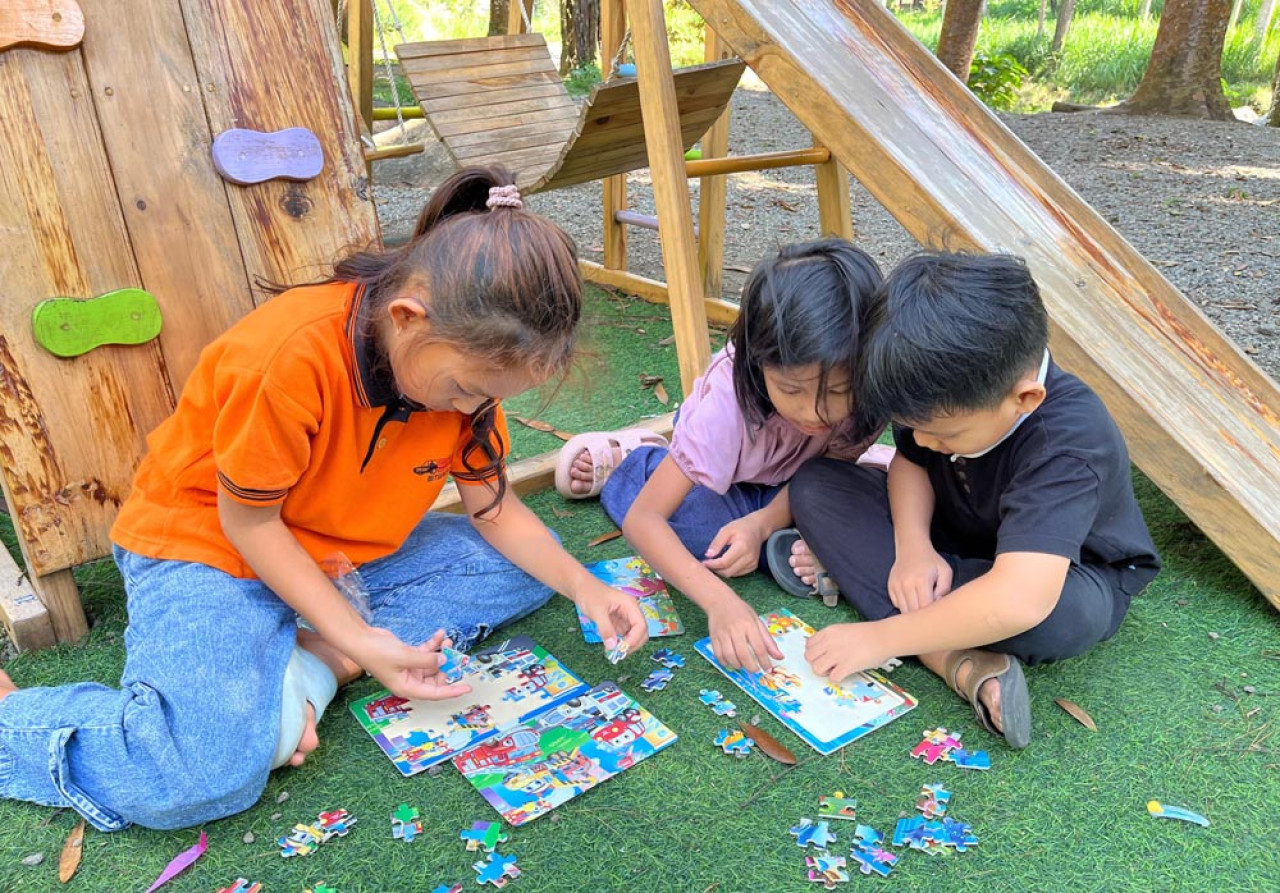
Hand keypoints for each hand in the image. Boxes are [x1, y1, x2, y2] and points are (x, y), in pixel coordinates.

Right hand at [347, 627, 471, 700]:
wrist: (361, 640)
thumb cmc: (378, 654)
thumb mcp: (405, 657)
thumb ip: (426, 660)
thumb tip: (443, 660)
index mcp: (408, 688)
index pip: (435, 693)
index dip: (452, 691)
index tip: (467, 688)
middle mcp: (410, 680)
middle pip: (436, 678)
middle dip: (447, 667)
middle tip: (457, 655)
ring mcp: (410, 668)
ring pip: (432, 663)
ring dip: (441, 652)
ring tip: (448, 640)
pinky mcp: (408, 656)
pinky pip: (426, 652)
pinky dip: (433, 644)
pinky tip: (440, 634)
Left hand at [577, 580, 649, 658]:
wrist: (580, 588)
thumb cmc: (590, 594)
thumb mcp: (597, 611)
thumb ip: (606, 629)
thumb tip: (612, 647)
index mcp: (630, 605)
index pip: (640, 625)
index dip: (634, 639)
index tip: (622, 649)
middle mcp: (631, 612)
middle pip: (641, 632)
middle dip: (633, 644)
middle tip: (619, 654)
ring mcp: (625, 618)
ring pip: (634, 636)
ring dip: (627, 646)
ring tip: (614, 653)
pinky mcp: (619, 623)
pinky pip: (624, 636)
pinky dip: (620, 643)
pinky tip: (611, 647)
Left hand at [702, 517, 765, 577]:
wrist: (757, 528)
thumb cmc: (740, 527)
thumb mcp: (726, 530)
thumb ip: (717, 543)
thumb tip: (708, 555)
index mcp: (742, 547)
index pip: (725, 562)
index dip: (712, 565)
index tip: (703, 563)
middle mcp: (749, 557)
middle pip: (728, 571)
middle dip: (715, 569)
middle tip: (706, 564)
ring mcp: (752, 563)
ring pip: (732, 574)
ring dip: (721, 571)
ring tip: (714, 564)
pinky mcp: (753, 567)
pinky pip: (737, 573)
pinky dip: (728, 571)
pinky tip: (723, 564)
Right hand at [707, 595, 782, 672]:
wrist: (719, 601)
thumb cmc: (741, 611)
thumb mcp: (757, 621)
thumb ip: (768, 640)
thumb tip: (779, 657)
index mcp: (749, 625)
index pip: (759, 647)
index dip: (764, 661)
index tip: (768, 669)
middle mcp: (736, 630)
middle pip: (743, 654)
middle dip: (751, 667)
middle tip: (755, 670)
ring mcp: (723, 633)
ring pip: (729, 656)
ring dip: (737, 665)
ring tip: (743, 666)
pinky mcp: (713, 637)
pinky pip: (718, 654)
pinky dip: (725, 662)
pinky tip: (730, 662)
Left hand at [805, 622, 889, 683]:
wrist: (883, 636)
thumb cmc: (867, 634)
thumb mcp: (843, 630)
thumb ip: (831, 639)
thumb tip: (823, 651)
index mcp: (828, 632)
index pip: (808, 645)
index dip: (814, 653)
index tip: (822, 656)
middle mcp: (829, 642)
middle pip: (809, 657)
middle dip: (817, 663)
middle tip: (827, 665)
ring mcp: (837, 654)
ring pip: (816, 668)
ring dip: (824, 672)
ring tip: (835, 669)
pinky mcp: (847, 665)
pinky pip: (833, 677)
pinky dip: (838, 678)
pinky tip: (845, 673)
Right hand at [888, 547, 952, 612]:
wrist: (911, 548)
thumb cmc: (931, 561)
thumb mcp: (945, 571)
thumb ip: (945, 589)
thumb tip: (936, 603)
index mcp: (921, 580)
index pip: (925, 606)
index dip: (931, 611)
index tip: (936, 607)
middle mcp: (906, 584)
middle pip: (913, 611)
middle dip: (922, 614)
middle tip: (929, 608)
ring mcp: (896, 586)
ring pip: (903, 610)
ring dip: (912, 611)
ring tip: (920, 603)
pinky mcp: (890, 587)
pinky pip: (897, 604)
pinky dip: (904, 605)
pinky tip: (912, 598)